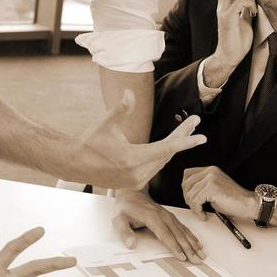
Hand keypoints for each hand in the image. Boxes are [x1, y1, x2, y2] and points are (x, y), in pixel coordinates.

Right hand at [61, 90, 205, 190]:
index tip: (202, 137)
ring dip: (173, 146)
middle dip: (182, 136)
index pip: (166, 148)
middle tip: (194, 122)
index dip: (186, 141)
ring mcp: (137, 180)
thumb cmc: (90, 141)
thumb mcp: (105, 123)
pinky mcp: (135, 183)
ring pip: (162, 161)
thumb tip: (129, 93)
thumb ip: (121, 109)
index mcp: (133, 158)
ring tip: (186, 130)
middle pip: (168, 153)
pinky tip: (168, 146)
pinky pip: (155, 167)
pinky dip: (162, 156)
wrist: (74, 164)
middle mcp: (138, 172)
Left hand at [113, 190, 204, 261]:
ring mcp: (168, 216)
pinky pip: (184, 228)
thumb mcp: (119, 219)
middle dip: (189, 249)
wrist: (131, 192)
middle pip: (178, 235)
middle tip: (197, 260)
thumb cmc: (125, 207)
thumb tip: (131, 245)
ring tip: (202, 255)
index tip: (182, 257)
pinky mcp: (171, 217)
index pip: (165, 235)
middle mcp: (163, 216)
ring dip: (193, 244)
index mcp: (152, 218)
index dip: (175, 247)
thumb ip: (124, 232)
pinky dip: (192, 236)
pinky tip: (198, 243)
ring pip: (184, 232)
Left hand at [181, 165, 258, 220]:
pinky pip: (196, 201)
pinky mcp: (212, 188)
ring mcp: (211, 179)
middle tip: (196, 207)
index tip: (191, 198)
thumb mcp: (215, 188)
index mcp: (210, 170)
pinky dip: (198, 211)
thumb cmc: (232, 200)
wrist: (247, 203)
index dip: (186, 188)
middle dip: (188, 198)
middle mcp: (210, 171)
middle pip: (186, 184)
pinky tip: (205, 215)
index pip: (187, 174)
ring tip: (202, 212)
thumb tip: (187, 192)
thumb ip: (202, 185)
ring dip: (194, 207)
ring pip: (190, 194)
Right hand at [212, 0, 257, 70]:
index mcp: (226, 4)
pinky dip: (248, 2)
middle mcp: (222, 5)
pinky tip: (254, 9)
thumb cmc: (238, 38)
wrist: (230, 56)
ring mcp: (223, 12)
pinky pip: (237, 4)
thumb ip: (245, 5)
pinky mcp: (227, 20)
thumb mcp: (244, 17)